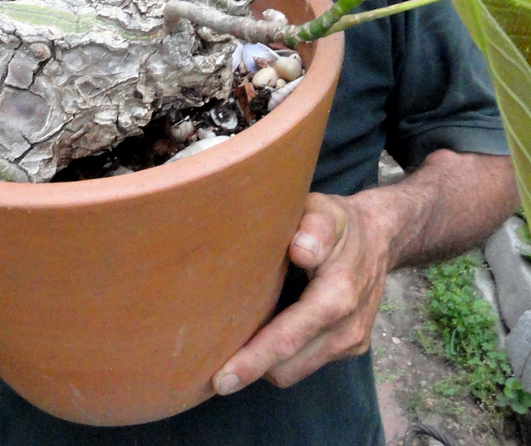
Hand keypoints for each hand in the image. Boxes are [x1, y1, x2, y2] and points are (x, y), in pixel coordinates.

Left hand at [212, 191, 390, 393]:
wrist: (381, 238)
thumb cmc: (340, 223)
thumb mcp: (326, 211)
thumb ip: (315, 227)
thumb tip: (300, 250)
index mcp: (338, 296)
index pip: (288, 338)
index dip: (253, 360)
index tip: (219, 379)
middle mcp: (347, 327)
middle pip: (288, 367)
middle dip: (250, 371)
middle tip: (210, 370)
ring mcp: (351, 342)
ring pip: (296, 371)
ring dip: (265, 367)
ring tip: (232, 353)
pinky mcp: (351, 347)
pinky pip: (308, 363)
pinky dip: (284, 358)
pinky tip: (264, 337)